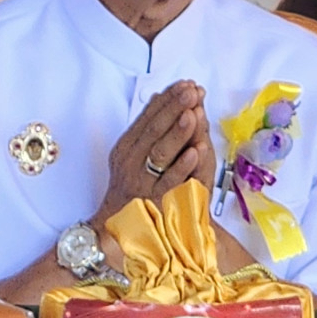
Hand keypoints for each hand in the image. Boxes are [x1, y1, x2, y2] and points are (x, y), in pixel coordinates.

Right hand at [95, 82, 217, 254]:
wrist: (119, 233)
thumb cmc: (133, 191)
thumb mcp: (134, 157)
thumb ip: (147, 129)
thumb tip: (160, 97)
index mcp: (126, 147)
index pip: (147, 117)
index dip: (167, 99)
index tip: (186, 84)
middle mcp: (129, 162)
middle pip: (153, 130)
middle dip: (174, 108)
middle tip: (193, 91)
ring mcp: (140, 182)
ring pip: (159, 153)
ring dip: (178, 131)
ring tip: (193, 112)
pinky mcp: (153, 201)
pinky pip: (169, 181)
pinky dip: (183, 164)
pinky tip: (197, 150)